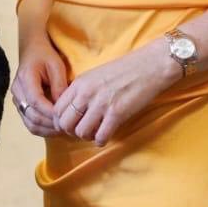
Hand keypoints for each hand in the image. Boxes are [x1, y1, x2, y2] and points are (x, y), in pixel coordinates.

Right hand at [10, 38, 68, 137]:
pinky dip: (43, 129)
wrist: (32, 51)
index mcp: (25, 78)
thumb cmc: (46, 56)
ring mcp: (17, 101)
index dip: (50, 112)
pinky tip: (56, 129)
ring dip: (47, 129)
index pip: (35, 101)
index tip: (65, 117)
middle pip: (32, 115)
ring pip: (30, 123)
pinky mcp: (21, 106)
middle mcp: (18, 91)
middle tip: (68, 127)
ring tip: (64, 130)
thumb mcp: (56, 66)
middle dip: (51, 124)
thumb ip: (59, 85)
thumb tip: (63, 107)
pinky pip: (30, 123)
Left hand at [52, 40, 179, 145]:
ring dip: (87, 137)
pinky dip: (101, 140)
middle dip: (72, 132)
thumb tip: (71, 111)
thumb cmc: (124, 71)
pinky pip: (100, 137)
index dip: (61, 122)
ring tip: (96, 132)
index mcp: (79, 83)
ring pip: (80, 133)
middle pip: (65, 124)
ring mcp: (101, 104)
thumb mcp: (95, 75)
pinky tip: (107, 135)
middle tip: (83, 131)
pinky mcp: (117, 113)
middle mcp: (86, 93)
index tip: (71, 125)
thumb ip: (81, 91)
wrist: (150, 66)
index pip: (57, 109)